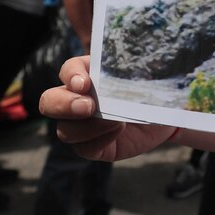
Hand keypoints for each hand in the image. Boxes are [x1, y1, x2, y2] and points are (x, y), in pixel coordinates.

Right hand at [39, 55, 175, 160]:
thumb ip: (126, 69)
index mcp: (87, 74)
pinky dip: (99, 139)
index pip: (68, 70)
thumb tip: (125, 66)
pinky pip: (84, 148)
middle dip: (63, 105)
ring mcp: (82, 125)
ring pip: (65, 130)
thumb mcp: (140, 73)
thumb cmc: (149, 87)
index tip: (85, 82)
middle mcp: (76, 99)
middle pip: (49, 102)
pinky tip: (118, 130)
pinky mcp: (93, 147)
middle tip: (88, 106)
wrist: (165, 113)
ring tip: (115, 120)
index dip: (71, 75)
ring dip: (87, 127)